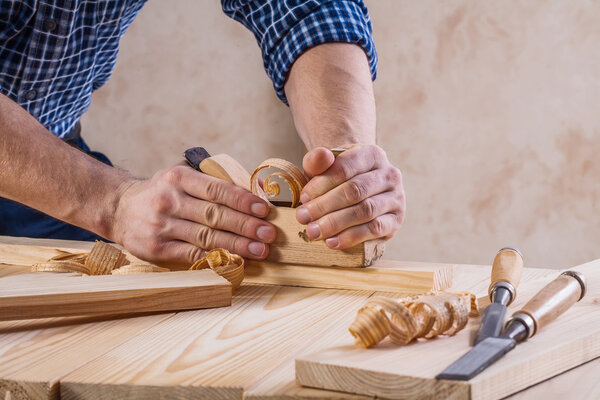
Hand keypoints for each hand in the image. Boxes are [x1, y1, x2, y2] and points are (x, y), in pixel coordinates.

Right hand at [111, 164, 275, 265]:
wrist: (119, 208)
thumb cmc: (162, 193)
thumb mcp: (181, 178)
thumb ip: (212, 185)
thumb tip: (255, 195)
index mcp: (178, 178)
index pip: (216, 189)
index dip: (242, 201)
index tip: (264, 210)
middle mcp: (168, 200)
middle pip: (214, 215)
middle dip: (245, 225)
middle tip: (269, 234)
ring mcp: (161, 225)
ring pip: (206, 237)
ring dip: (237, 245)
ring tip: (260, 250)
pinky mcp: (156, 248)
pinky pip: (192, 255)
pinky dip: (216, 259)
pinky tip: (236, 261)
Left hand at [295, 145, 404, 248]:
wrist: (359, 191)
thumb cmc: (338, 178)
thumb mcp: (325, 166)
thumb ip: (317, 160)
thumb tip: (321, 156)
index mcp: (372, 154)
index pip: (345, 167)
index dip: (321, 184)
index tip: (303, 197)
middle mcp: (389, 174)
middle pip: (354, 190)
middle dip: (324, 205)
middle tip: (303, 217)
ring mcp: (396, 198)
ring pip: (365, 211)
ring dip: (335, 223)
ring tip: (314, 231)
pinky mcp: (396, 220)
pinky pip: (374, 229)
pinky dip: (351, 237)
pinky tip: (332, 242)